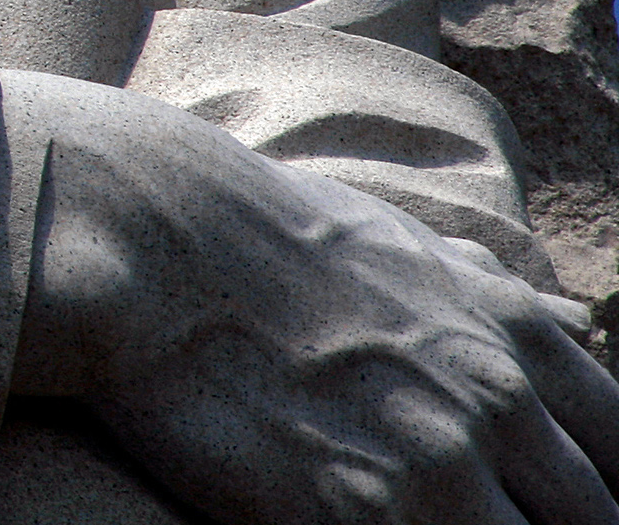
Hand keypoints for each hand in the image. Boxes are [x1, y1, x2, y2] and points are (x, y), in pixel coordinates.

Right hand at [4, 70, 618, 524]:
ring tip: (398, 519)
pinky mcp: (359, 517)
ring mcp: (435, 466)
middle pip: (587, 521)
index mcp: (516, 337)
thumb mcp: (400, 240)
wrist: (148, 233)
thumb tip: (575, 319)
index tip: (558, 501)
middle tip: (460, 511)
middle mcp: (497, 404)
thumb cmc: (255, 226)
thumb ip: (490, 293)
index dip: (598, 490)